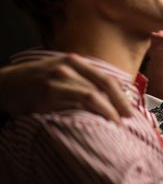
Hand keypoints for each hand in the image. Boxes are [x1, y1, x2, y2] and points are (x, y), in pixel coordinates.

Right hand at [0, 54, 132, 123]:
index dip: (121, 92)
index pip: (105, 76)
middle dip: (120, 102)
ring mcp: (59, 79)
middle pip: (104, 84)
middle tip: (129, 116)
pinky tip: (99, 120)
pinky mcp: (49, 94)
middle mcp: (69, 66)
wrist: (4, 84)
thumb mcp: (60, 70)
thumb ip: (81, 78)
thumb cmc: (35, 80)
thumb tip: (107, 93)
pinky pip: (76, 103)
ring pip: (93, 94)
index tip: (130, 106)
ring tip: (117, 122)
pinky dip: (92, 112)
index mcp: (75, 61)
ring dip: (109, 110)